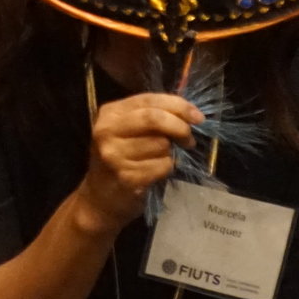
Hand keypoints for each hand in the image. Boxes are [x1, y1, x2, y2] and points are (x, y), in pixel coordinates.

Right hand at [73, 92, 201, 236]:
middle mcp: (108, 131)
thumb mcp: (127, 131)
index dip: (178, 105)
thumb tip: (189, 114)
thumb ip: (152, 117)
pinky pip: (163, 166)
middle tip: (189, 139)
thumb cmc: (120, 160)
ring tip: (160, 158)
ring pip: (161, 144)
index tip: (198, 117)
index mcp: (110, 113)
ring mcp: (115, 155)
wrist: (100, 199)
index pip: (149, 99)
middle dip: (179, 127)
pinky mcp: (127, 177)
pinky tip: (155, 172)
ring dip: (170, 153)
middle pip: (154, 118)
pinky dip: (167, 168)